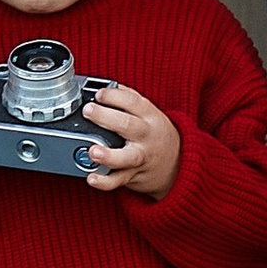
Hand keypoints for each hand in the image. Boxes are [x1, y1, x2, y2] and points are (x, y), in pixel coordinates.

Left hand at [83, 80, 181, 198]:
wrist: (177, 165)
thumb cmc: (157, 135)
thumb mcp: (150, 114)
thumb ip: (131, 100)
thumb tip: (109, 85)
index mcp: (150, 117)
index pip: (133, 102)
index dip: (114, 96)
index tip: (99, 94)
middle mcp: (146, 137)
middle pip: (128, 125)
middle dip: (106, 117)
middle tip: (89, 111)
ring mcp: (140, 157)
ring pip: (126, 157)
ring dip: (109, 155)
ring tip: (93, 151)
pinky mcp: (133, 176)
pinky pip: (118, 180)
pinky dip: (105, 181)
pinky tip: (92, 177)